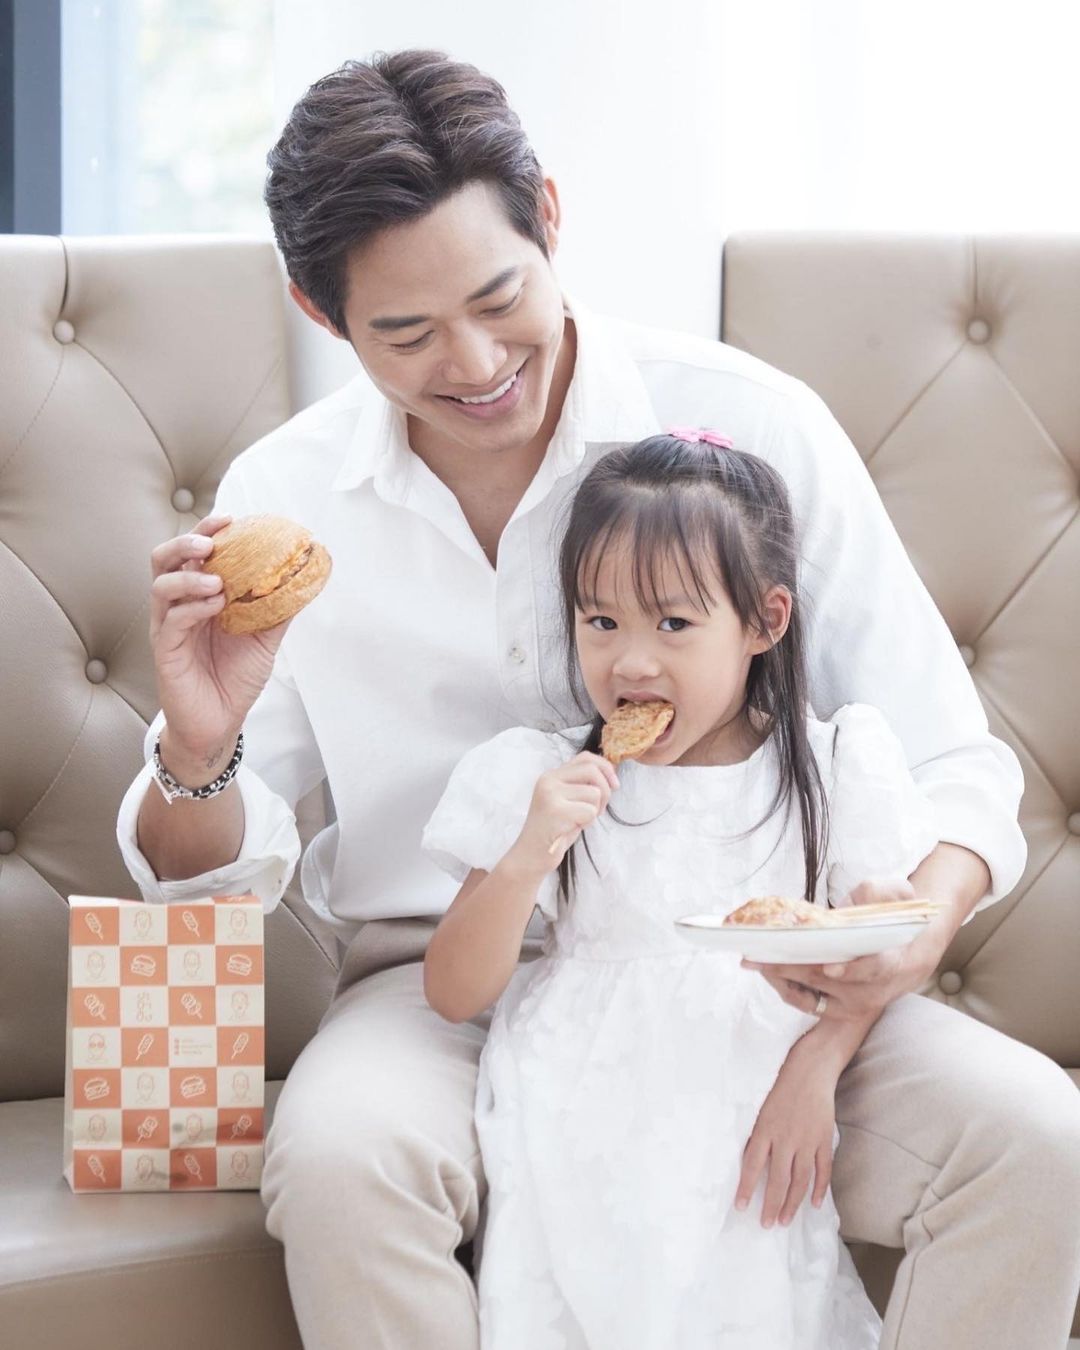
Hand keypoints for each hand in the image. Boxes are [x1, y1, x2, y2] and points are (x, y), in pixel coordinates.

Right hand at [149, 516, 290, 777]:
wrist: (220, 723)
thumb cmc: (235, 678)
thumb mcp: (265, 639)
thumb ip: (278, 609)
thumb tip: (305, 578)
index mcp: (200, 597)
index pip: (194, 554)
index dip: (207, 532)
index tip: (231, 519)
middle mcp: (179, 606)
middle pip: (164, 560)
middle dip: (185, 543)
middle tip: (209, 542)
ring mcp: (168, 627)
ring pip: (161, 586)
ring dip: (189, 577)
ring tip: (216, 580)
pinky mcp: (165, 651)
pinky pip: (170, 621)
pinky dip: (192, 608)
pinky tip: (214, 606)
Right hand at [507, 753, 618, 875]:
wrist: (531, 855)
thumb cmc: (554, 830)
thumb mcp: (565, 801)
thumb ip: (580, 785)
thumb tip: (610, 775)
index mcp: (551, 776)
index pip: (585, 757)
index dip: (605, 767)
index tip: (614, 783)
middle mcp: (549, 780)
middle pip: (592, 771)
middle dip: (606, 790)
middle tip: (600, 808)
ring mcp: (551, 794)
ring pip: (594, 793)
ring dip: (594, 811)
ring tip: (578, 821)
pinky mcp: (557, 811)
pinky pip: (590, 811)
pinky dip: (588, 822)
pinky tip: (573, 828)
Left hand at [735, 1048, 836, 1225]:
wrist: (810, 1068)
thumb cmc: (779, 1084)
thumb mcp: (760, 1106)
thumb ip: (756, 1133)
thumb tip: (746, 1159)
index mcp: (765, 1129)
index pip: (752, 1166)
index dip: (745, 1188)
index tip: (740, 1207)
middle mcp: (785, 1139)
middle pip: (777, 1180)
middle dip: (770, 1205)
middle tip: (766, 1224)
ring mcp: (806, 1141)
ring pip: (799, 1180)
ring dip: (792, 1203)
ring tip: (785, 1221)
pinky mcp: (823, 1139)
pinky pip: (823, 1170)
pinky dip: (820, 1188)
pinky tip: (816, 1204)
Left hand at [740, 879, 950, 1021]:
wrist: (908, 955)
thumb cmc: (896, 921)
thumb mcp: (898, 895)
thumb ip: (879, 892)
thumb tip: (855, 898)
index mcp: (889, 962)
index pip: (873, 969)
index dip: (852, 970)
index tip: (830, 967)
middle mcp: (869, 991)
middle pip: (824, 981)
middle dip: (790, 966)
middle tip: (758, 954)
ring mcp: (850, 1005)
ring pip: (809, 996)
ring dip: (779, 978)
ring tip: (753, 960)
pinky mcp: (834, 1010)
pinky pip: (803, 1002)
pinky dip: (782, 985)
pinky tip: (764, 967)